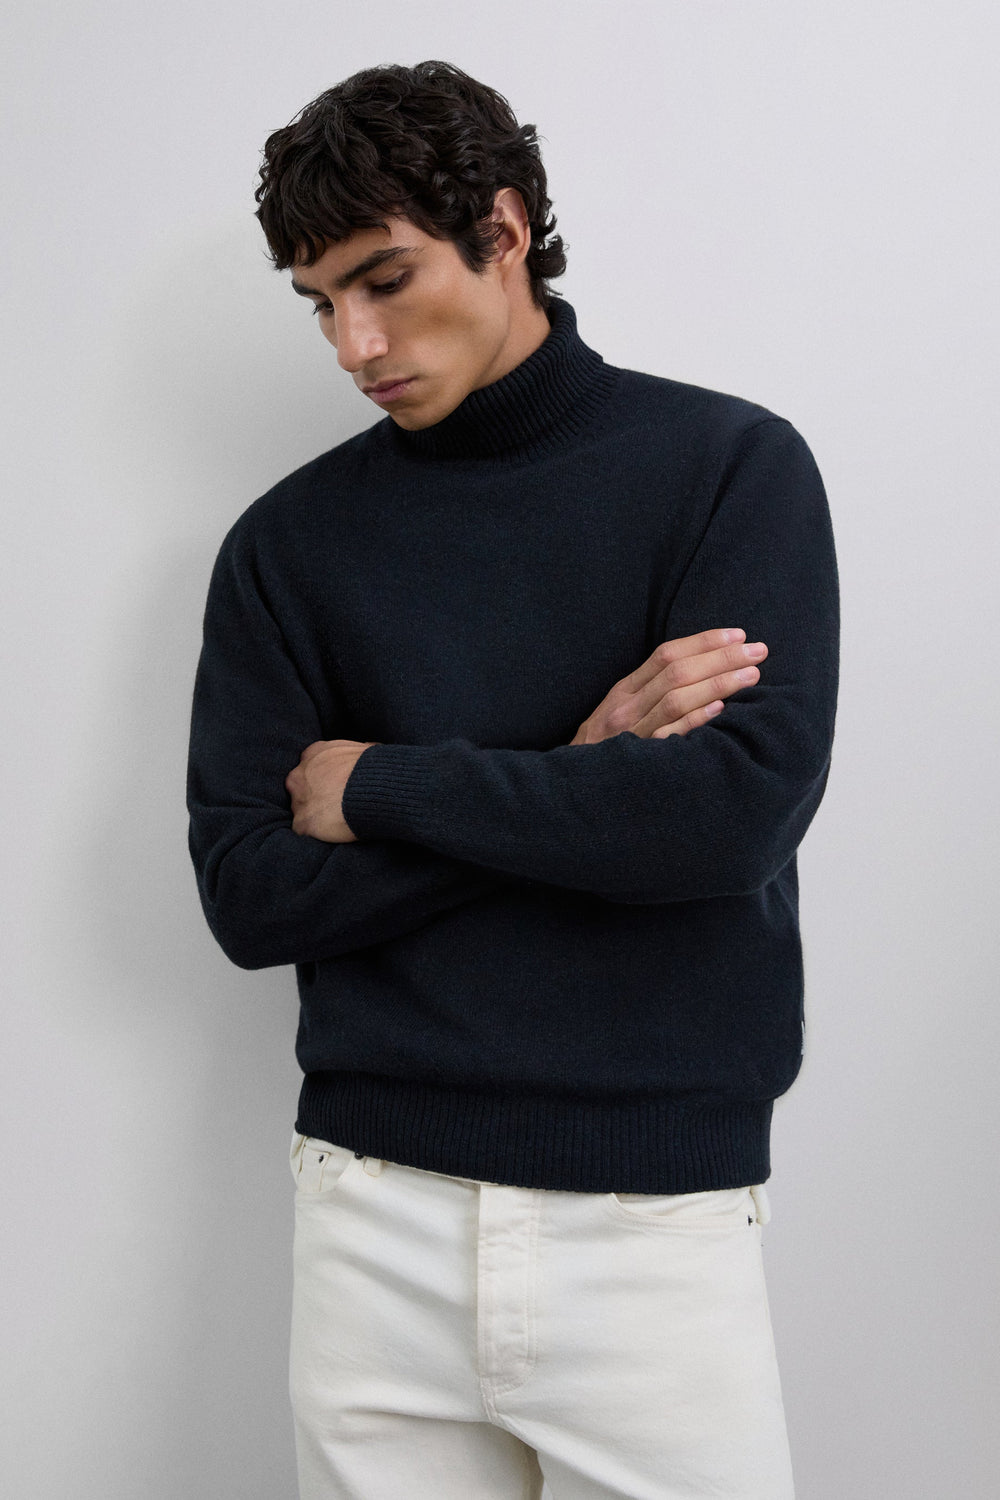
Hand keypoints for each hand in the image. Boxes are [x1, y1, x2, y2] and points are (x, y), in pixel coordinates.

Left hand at [285, 739, 379, 841]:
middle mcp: (299, 775)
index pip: (310, 767)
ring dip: (315, 817)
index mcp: (313, 754)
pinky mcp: (303, 822)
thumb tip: (368, 749)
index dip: (322, 779)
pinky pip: (305, 831)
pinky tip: (333, 833)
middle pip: (300, 789)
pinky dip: (317, 834)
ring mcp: (299, 799)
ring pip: (301, 811)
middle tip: (334, 805)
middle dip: (314, 797)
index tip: (335, 787)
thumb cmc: (374, 769)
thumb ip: (357, 752)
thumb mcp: (365, 750)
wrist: (374, 789)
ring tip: (337, 821)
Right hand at [570, 629, 766, 745]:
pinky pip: (669, 735)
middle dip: (721, 658)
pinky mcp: (640, 760)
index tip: (739, 635)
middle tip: (758, 651)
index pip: (667, 654)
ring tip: (752, 674)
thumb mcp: (621, 711)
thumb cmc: (607, 746)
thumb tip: (703, 669)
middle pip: (676, 672)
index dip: (704, 641)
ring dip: (717, 682)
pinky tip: (721, 708)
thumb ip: (652, 691)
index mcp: (625, 690)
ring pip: (675, 699)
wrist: (577, 785)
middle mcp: (627, 707)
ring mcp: (632, 733)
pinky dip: (694, 719)